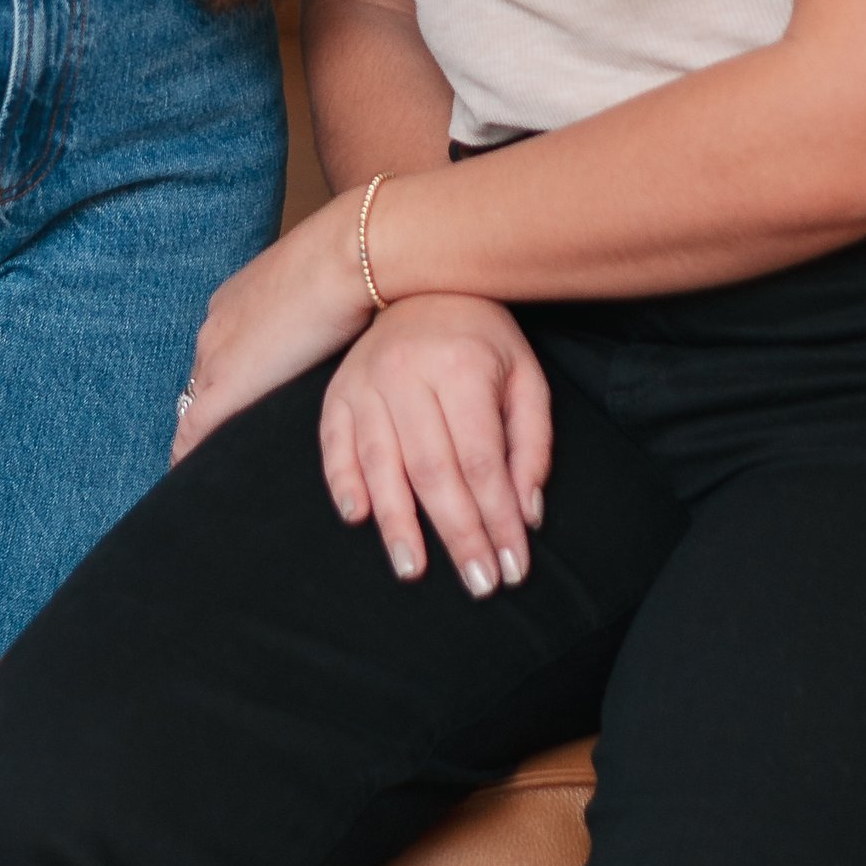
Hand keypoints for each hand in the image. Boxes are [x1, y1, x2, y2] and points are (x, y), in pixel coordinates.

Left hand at [169, 197, 375, 463]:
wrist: (348, 257)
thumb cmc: (353, 266)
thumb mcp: (325, 289)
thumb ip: (317, 315)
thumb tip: (336, 331)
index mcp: (236, 300)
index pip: (221, 350)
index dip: (227, 379)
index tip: (236, 403)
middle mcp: (216, 325)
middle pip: (201, 378)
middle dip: (209, 408)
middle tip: (221, 443)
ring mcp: (216, 354)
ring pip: (195, 404)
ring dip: (202, 432)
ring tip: (208, 462)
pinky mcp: (225, 384)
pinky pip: (193, 429)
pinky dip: (189, 452)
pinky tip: (191, 474)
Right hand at [321, 298, 551, 598]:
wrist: (417, 280)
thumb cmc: (480, 337)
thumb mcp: (525, 376)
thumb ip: (531, 444)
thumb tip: (527, 513)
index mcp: (461, 366)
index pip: (481, 460)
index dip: (497, 518)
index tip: (511, 566)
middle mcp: (407, 373)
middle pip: (433, 470)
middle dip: (457, 534)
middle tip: (477, 585)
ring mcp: (365, 382)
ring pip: (380, 464)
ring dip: (397, 523)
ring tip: (413, 569)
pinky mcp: (336, 391)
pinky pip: (333, 445)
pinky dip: (344, 484)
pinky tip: (359, 518)